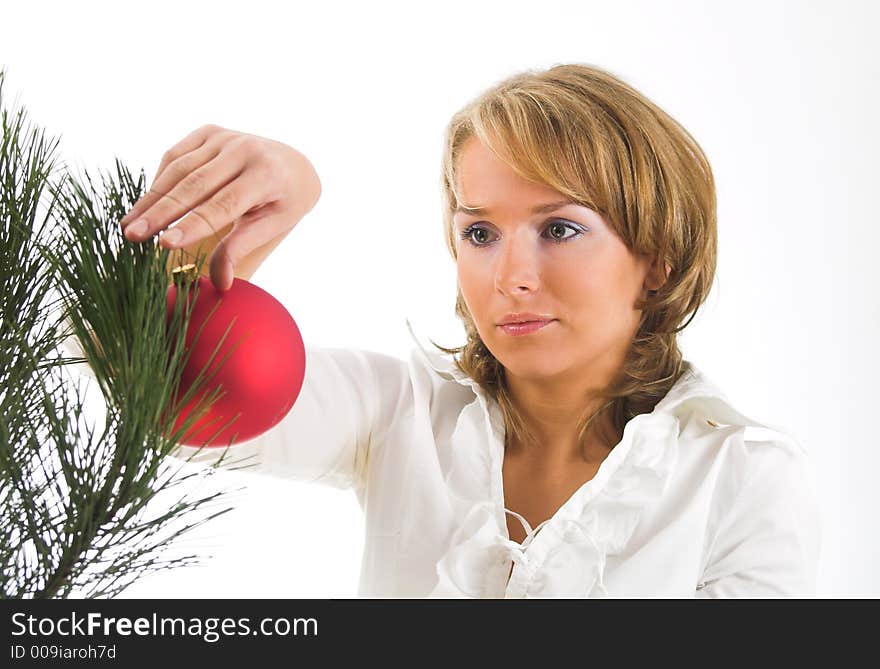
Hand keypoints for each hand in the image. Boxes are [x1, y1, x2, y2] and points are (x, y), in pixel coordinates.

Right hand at [119, 124, 320, 291]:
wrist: (295, 164)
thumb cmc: (284, 202)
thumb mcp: (272, 225)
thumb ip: (242, 248)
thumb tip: (221, 283)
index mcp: (266, 175)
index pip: (222, 205)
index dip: (192, 225)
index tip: (165, 244)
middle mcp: (244, 149)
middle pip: (194, 185)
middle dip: (161, 213)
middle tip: (133, 237)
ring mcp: (225, 137)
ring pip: (179, 169)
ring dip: (151, 199)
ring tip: (129, 226)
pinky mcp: (209, 132)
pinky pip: (176, 155)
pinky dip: (159, 180)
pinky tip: (145, 204)